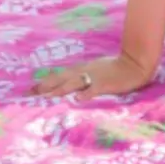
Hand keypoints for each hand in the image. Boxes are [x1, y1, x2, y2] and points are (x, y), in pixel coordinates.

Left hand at [28, 51, 154, 100]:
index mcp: (83, 69)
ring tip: (47, 97)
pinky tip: (78, 99)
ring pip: (74, 83)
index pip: (60, 75)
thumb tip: (71, 86)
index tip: (30, 89)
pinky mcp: (105, 84)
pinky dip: (86, 93)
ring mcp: (94, 78)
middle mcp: (85, 72)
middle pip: (62, 79)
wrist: (135, 64)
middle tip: (30, 93)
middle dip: (46, 86)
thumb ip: (84, 75)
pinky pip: (94, 89)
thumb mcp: (97, 69)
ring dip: (60, 89)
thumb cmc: (116, 68)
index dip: (45, 82)